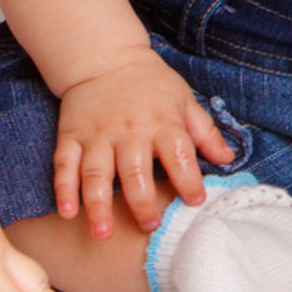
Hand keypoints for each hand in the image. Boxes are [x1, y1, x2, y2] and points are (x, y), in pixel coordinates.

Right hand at [53, 48, 235, 235]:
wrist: (105, 58)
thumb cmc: (151, 84)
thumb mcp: (184, 100)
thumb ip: (205, 132)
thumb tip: (228, 159)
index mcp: (162, 123)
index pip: (179, 154)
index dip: (189, 180)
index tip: (195, 202)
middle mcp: (129, 131)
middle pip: (135, 171)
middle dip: (142, 202)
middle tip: (149, 226)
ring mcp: (97, 135)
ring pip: (96, 174)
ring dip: (98, 206)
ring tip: (103, 234)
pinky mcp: (70, 136)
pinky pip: (64, 165)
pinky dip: (63, 190)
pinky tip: (67, 212)